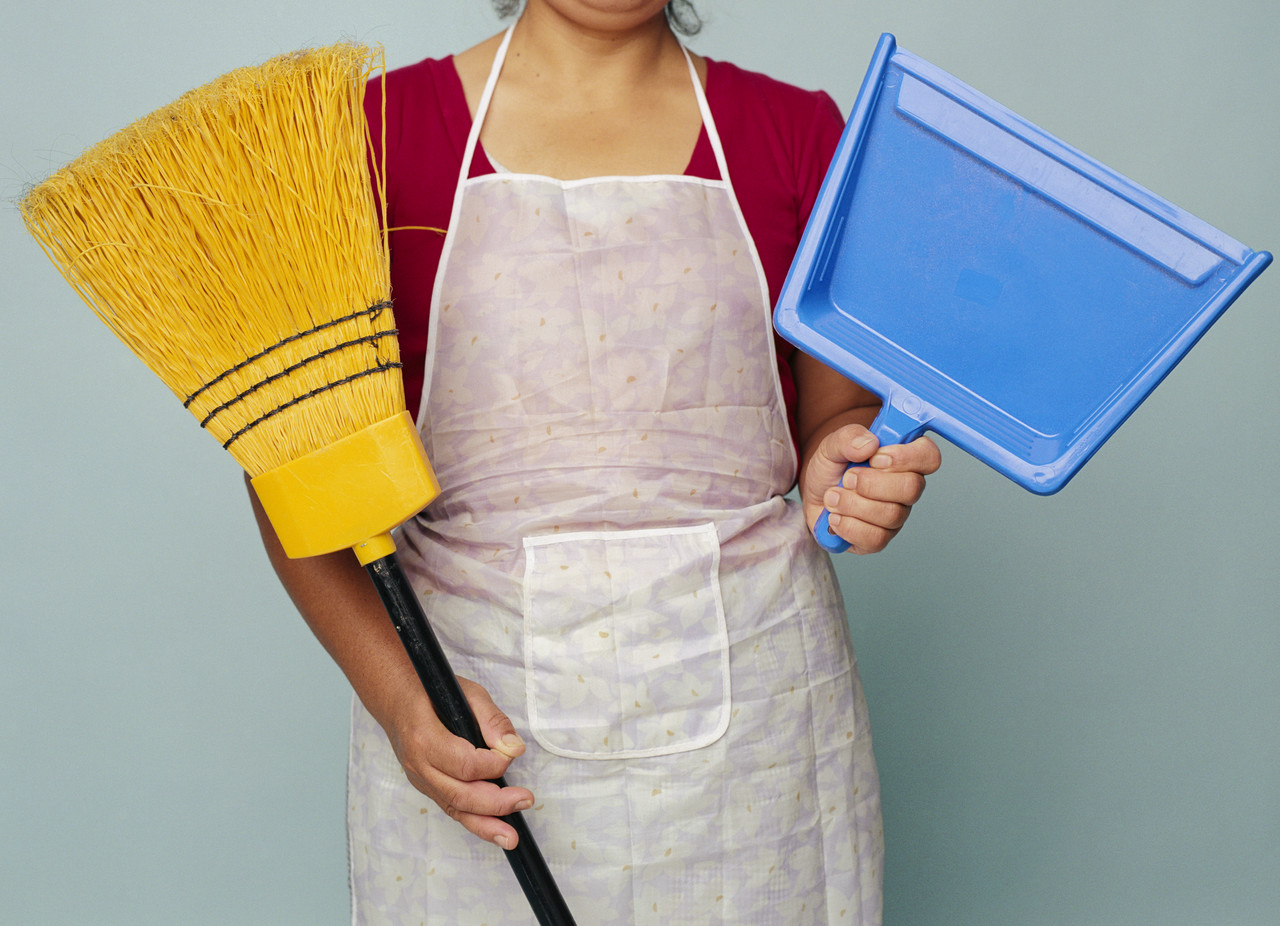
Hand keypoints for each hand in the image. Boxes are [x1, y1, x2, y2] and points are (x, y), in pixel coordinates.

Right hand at [384, 676, 533, 849]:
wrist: (395, 701)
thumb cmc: (432, 693)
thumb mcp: (467, 693)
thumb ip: (492, 719)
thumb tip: (514, 748)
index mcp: (424, 737)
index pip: (464, 764)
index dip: (494, 764)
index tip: (512, 753)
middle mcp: (418, 764)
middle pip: (459, 794)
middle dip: (495, 803)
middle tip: (525, 801)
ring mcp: (420, 780)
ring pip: (454, 809)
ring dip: (485, 825)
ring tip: (510, 838)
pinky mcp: (427, 787)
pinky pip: (450, 808)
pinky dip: (473, 821)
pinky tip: (493, 829)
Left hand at [801, 424, 940, 553]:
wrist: (811, 496)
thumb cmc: (830, 469)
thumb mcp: (831, 445)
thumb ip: (848, 437)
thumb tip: (870, 443)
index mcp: (902, 460)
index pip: (929, 456)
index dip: (906, 457)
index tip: (875, 458)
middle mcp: (905, 489)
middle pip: (912, 488)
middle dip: (871, 483)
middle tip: (847, 478)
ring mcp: (895, 516)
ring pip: (891, 515)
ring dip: (853, 504)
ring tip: (832, 496)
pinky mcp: (879, 539)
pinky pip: (875, 539)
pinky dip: (848, 527)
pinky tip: (835, 517)